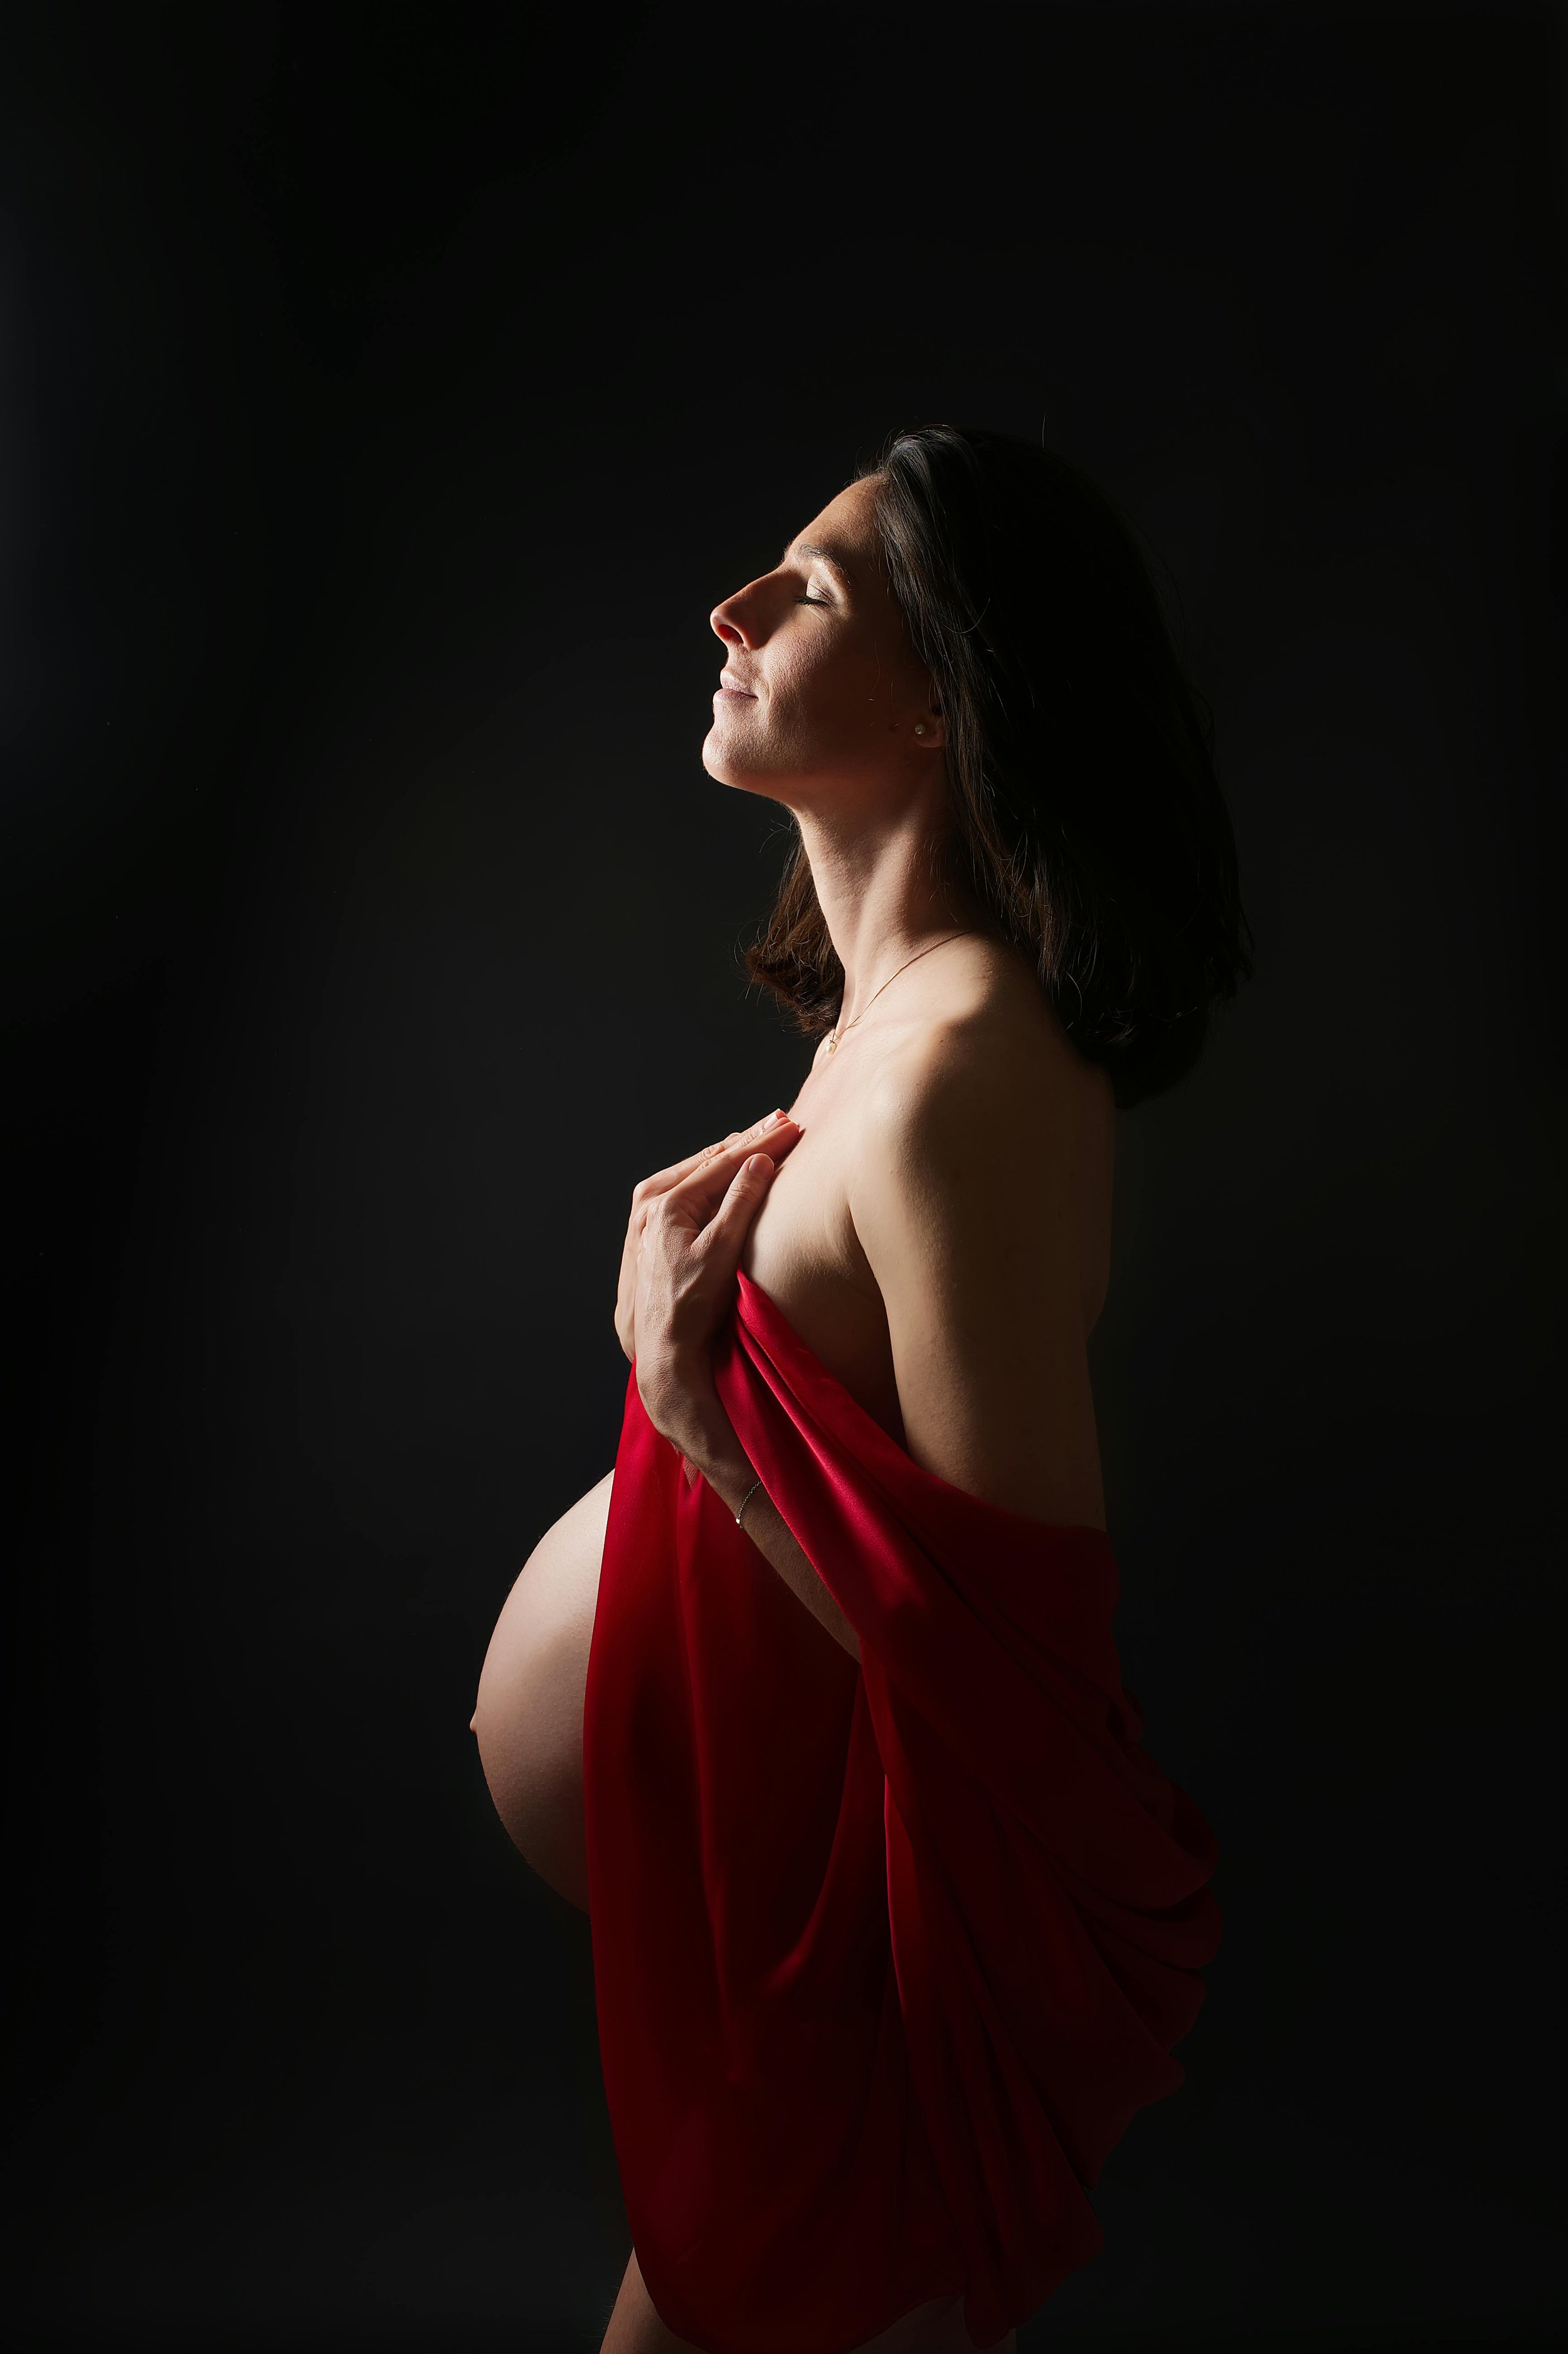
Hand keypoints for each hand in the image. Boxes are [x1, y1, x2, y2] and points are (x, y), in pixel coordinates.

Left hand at [614, 1110, 803, 1364]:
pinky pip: (694, 1187)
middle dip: (750, 1141)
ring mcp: (652, 1211)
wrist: (665, 1344)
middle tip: (783, 1120)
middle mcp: (652, 1200)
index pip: (724, 1162)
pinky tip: (737, 1164)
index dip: (762, 1143)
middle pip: (711, 1159)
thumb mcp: (721, 1251)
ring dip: (736, 1153)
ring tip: (765, 1132)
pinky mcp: (658, 1225)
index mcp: (666, 1202)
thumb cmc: (693, 1304)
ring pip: (702, 1170)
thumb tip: (760, 1162)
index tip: (792, 1127)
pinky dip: (719, 1173)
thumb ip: (741, 1202)